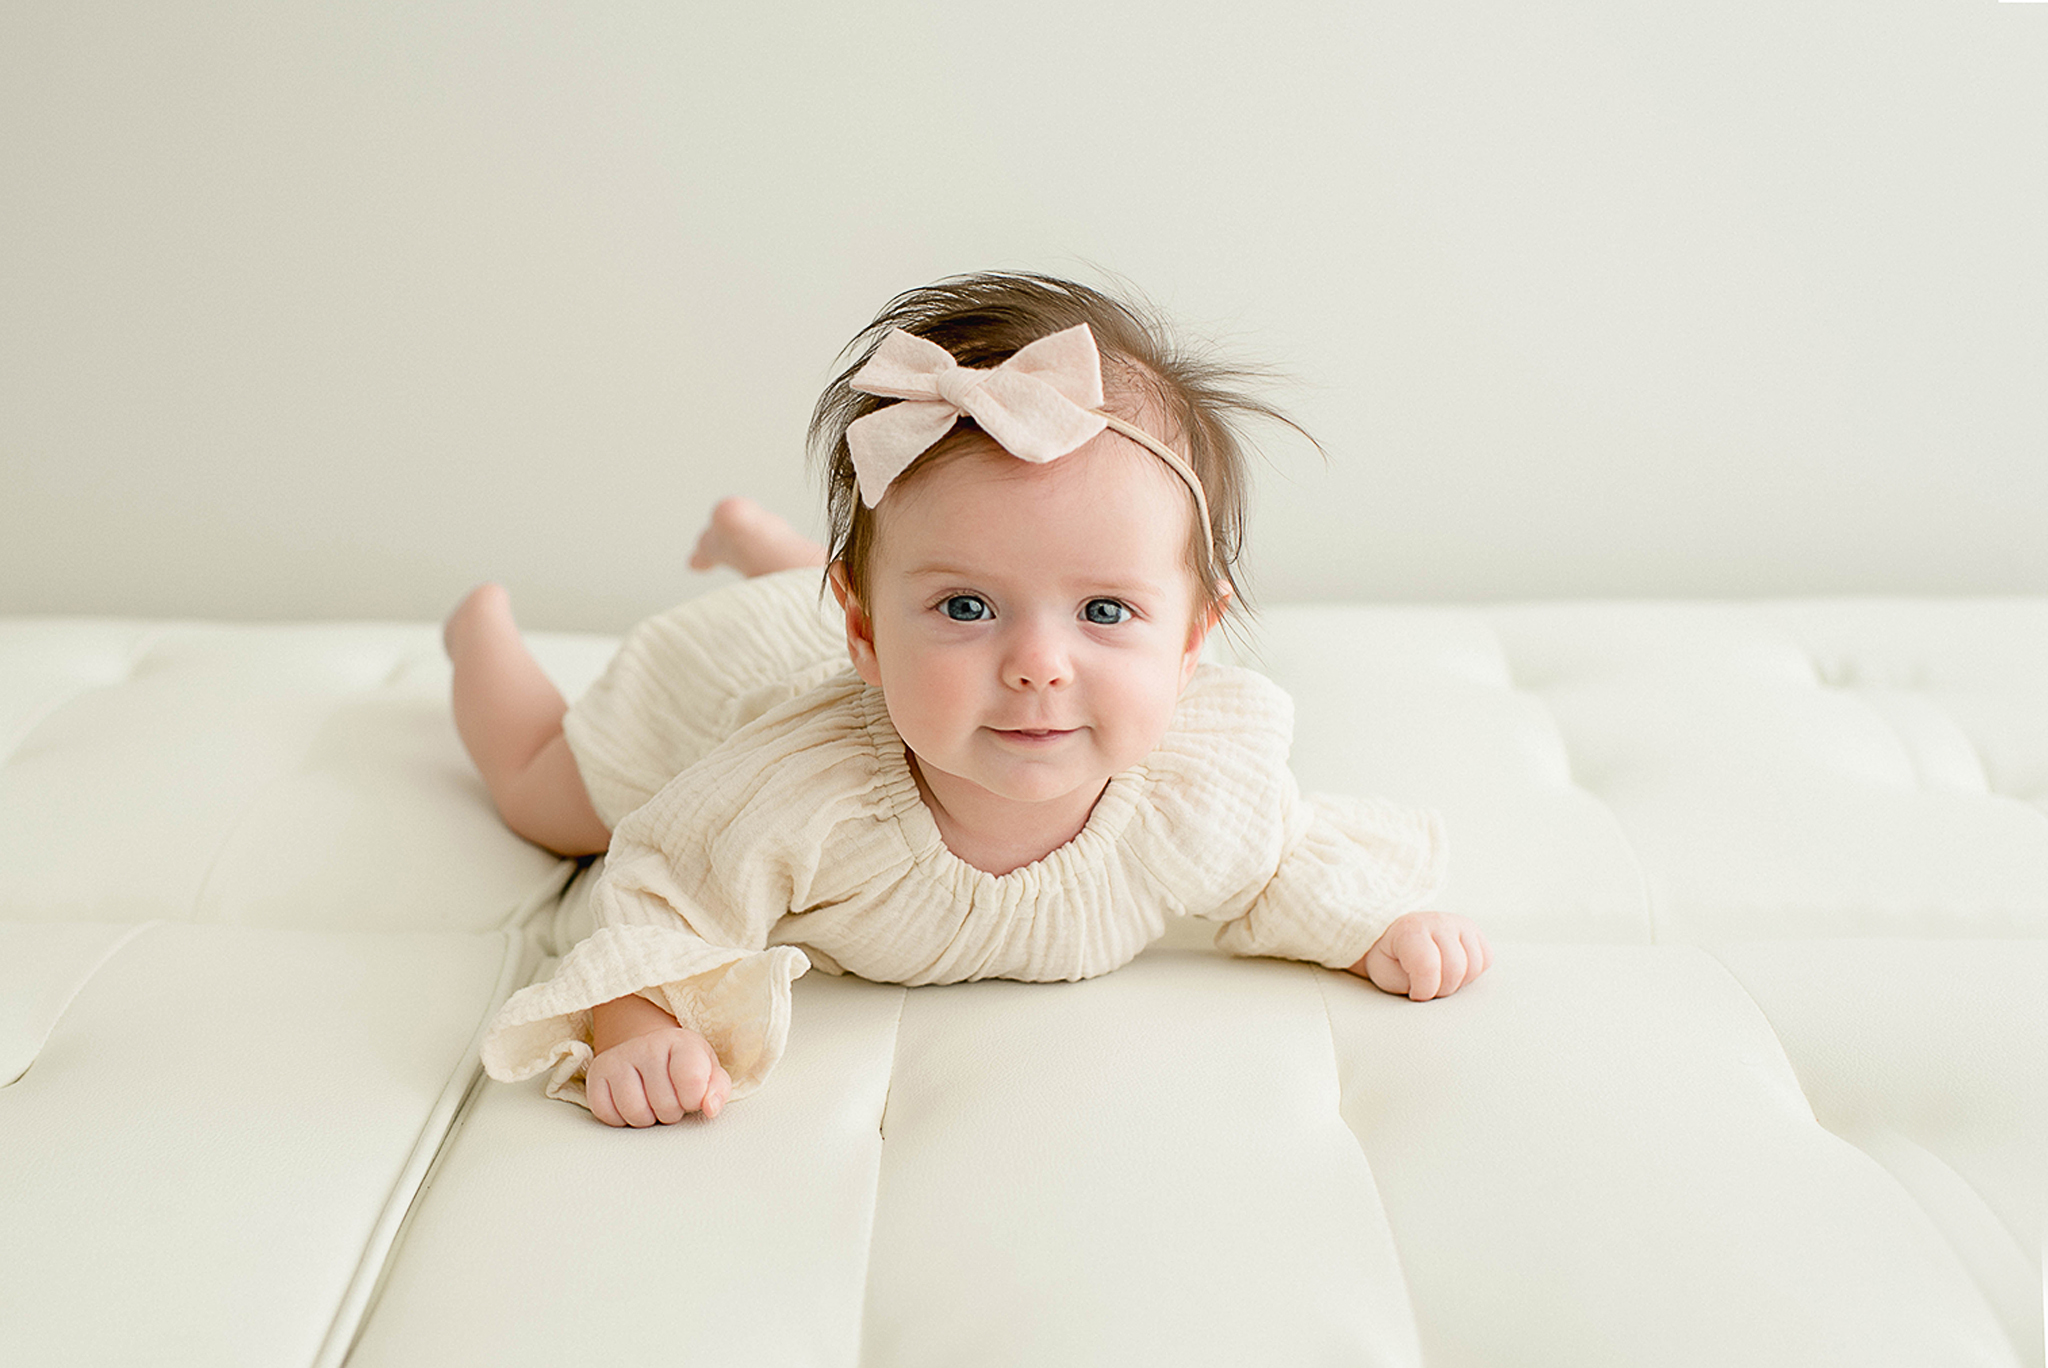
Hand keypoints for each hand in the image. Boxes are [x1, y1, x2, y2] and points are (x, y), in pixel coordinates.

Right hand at [586, 1024, 731, 1126]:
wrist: (648, 1051)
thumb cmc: (683, 1067)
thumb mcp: (709, 1073)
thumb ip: (717, 1090)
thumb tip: (710, 1108)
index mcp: (681, 1042)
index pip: (692, 1081)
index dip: (694, 1100)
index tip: (693, 1095)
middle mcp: (647, 1045)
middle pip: (665, 1106)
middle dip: (671, 1112)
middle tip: (670, 1098)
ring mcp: (618, 1058)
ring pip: (635, 1113)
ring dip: (647, 1118)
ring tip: (651, 1102)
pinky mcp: (597, 1074)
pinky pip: (608, 1115)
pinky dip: (621, 1119)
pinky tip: (630, 1102)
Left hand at [1350, 910, 1490, 1000]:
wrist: (1395, 940)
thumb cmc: (1391, 960)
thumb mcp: (1385, 973)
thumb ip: (1407, 982)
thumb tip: (1429, 996)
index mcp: (1410, 930)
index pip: (1428, 966)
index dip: (1424, 990)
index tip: (1415, 993)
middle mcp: (1437, 922)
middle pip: (1455, 968)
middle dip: (1442, 989)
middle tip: (1428, 987)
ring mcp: (1458, 924)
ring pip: (1474, 965)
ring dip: (1459, 982)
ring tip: (1441, 979)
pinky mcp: (1474, 931)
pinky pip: (1486, 958)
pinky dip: (1473, 972)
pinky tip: (1456, 971)